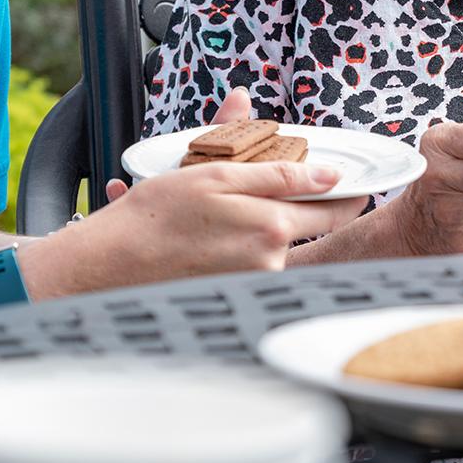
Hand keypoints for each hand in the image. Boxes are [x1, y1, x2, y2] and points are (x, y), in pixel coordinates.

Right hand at [32, 89, 365, 297]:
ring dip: (266, 227)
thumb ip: (273, 169)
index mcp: (273, 226)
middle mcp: (271, 260)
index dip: (345, 191)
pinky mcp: (235, 297)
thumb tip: (322, 166)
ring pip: (279, 244)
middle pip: (310, 226)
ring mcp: (254, 282)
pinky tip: (211, 238)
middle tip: (291, 188)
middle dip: (309, 205)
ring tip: (222, 214)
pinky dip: (243, 248)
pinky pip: (255, 265)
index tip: (352, 182)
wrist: (109, 265)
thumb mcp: (213, 173)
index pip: (333, 207)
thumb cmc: (153, 216)